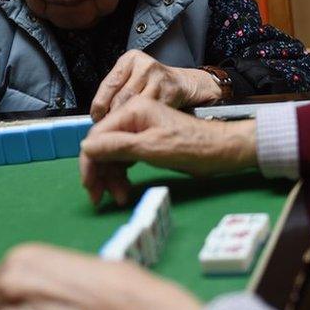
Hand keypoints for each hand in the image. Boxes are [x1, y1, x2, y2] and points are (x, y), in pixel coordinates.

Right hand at [79, 97, 256, 205]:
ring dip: (112, 178)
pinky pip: (125, 159)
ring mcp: (140, 131)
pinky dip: (122, 175)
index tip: (90, 186)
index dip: (90, 162)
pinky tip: (125, 189)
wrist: (223, 151)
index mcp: (133, 111)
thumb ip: (118, 146)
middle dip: (100, 173)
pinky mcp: (147, 144)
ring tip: (120, 197)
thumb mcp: (152, 148)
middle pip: (103, 147)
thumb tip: (86, 147)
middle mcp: (134, 118)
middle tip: (100, 197)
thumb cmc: (194, 146)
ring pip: (113, 156)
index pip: (97, 137)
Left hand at [90, 50, 221, 120]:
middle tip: (109, 127)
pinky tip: (140, 127)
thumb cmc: (152, 82)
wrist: (182, 83)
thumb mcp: (131, 77)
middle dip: (113, 116)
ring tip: (123, 128)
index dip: (99, 105)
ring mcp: (159, 79)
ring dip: (127, 121)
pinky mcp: (170, 93)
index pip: (109, 84)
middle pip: (121, 98)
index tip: (97, 116)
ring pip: (136, 107)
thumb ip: (115, 90)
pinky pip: (150, 113)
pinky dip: (142, 123)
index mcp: (130, 60)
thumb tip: (98, 114)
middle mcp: (145, 66)